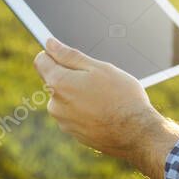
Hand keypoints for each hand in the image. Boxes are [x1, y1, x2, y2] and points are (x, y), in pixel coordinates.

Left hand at [32, 38, 174, 165]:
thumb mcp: (99, 68)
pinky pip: (74, 114)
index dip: (52, 53)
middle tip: (98, 79)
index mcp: (59, 84)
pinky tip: (105, 111)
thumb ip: (70, 56)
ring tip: (105, 98)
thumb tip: (50, 44)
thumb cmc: (122, 97)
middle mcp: (55, 104)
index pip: (41, 61)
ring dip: (79, 94)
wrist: (137, 134)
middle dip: (71, 76)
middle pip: (55, 80)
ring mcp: (63, 122)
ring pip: (66, 98)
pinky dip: (85, 110)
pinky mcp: (73, 134)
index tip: (64, 52)